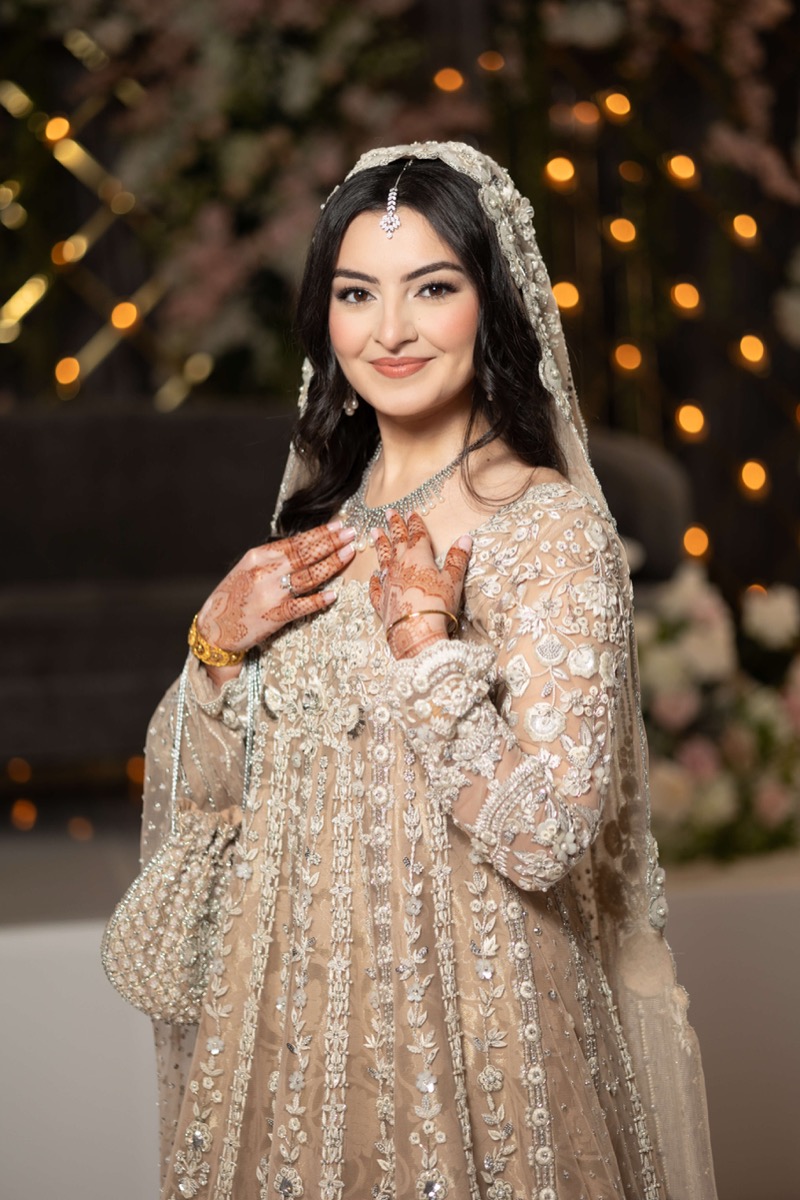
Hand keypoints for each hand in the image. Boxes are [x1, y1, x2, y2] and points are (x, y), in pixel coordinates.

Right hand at [197, 520, 355, 657]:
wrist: (215, 627)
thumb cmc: (234, 596)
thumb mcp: (248, 568)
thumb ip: (274, 557)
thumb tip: (305, 544)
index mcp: (258, 557)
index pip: (295, 541)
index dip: (320, 533)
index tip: (339, 525)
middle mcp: (264, 573)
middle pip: (305, 555)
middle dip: (331, 543)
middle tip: (351, 533)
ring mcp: (270, 595)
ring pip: (308, 577)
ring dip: (331, 564)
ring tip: (349, 553)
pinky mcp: (274, 617)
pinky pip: (301, 606)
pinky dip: (318, 600)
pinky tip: (334, 594)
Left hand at [369, 510, 471, 659]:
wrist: (415, 632)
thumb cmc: (437, 604)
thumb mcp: (453, 580)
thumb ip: (457, 559)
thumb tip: (465, 539)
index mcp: (418, 557)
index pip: (417, 535)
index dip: (415, 523)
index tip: (410, 512)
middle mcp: (399, 566)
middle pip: (397, 542)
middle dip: (394, 526)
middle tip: (389, 513)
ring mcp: (388, 583)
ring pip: (383, 559)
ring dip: (380, 545)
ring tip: (375, 533)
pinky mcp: (382, 602)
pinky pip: (375, 587)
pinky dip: (374, 580)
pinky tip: (373, 576)